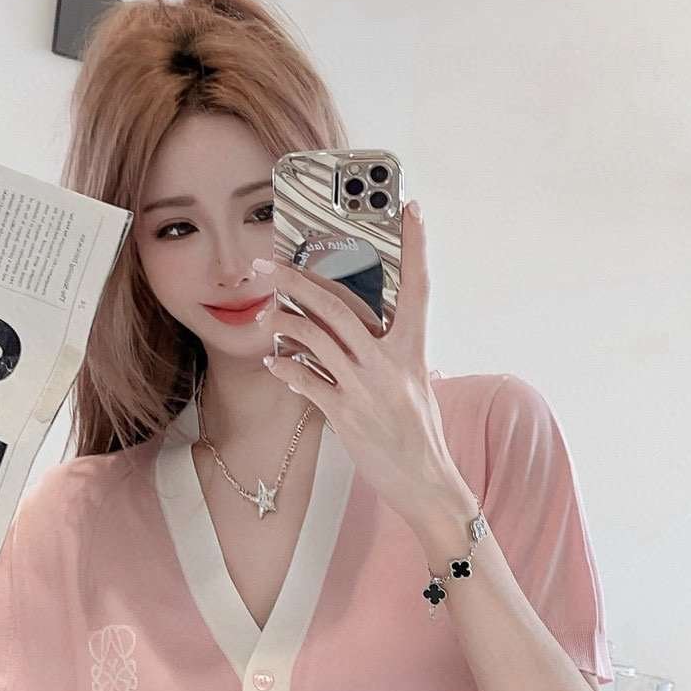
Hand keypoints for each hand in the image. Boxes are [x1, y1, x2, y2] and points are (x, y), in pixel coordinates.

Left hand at [255, 201, 459, 523]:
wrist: (426, 481)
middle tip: (268, 264)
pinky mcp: (346, 414)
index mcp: (413, 349)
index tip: (411, 209)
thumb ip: (392, 355)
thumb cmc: (420, 434)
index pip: (417, 287)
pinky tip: (273, 362)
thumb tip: (366, 332)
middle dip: (297, 281)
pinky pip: (307, 381)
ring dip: (284, 321)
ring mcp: (366, 387)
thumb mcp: (416, 384)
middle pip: (338, 307)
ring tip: (265, 312)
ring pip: (315, 338)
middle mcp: (390, 362)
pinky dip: (286, 368)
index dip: (416, 246)